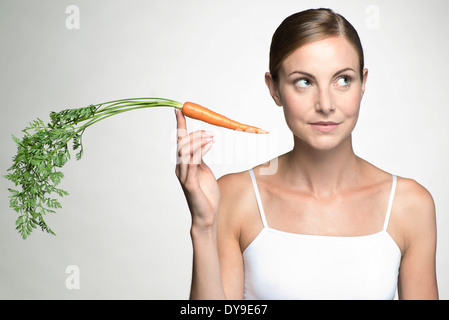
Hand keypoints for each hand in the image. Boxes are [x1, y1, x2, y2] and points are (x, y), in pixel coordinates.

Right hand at [174, 109, 220, 229]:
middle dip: (194, 134)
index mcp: (184, 165)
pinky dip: (200, 151)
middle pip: (182, 144)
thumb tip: (202, 145)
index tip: (179, 110)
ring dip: (198, 141)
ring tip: (211, 136)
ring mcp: (183, 176)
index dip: (179, 126)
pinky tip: (209, 144)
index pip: (180, 142)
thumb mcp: (205, 173)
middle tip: (209, 131)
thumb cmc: (207, 196)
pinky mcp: (189, 184)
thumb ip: (200, 160)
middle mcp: (180, 169)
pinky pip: (193, 163)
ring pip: (185, 152)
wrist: (207, 216)